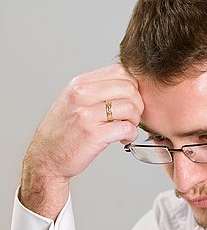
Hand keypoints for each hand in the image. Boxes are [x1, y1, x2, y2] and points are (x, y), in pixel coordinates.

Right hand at [20, 64, 143, 218]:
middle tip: (131, 117)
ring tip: (126, 128)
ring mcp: (86, 114)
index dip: (133, 86)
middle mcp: (82, 95)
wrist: (46, 158)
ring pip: (131, 107)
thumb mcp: (73, 101)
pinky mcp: (94, 134)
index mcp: (79, 84)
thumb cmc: (63, 132)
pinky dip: (131, 135)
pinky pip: (127, 128)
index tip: (130, 100)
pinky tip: (123, 138)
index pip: (120, 71)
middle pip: (129, 88)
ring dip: (135, 121)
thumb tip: (128, 85)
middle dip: (138, 104)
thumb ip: (96, 90)